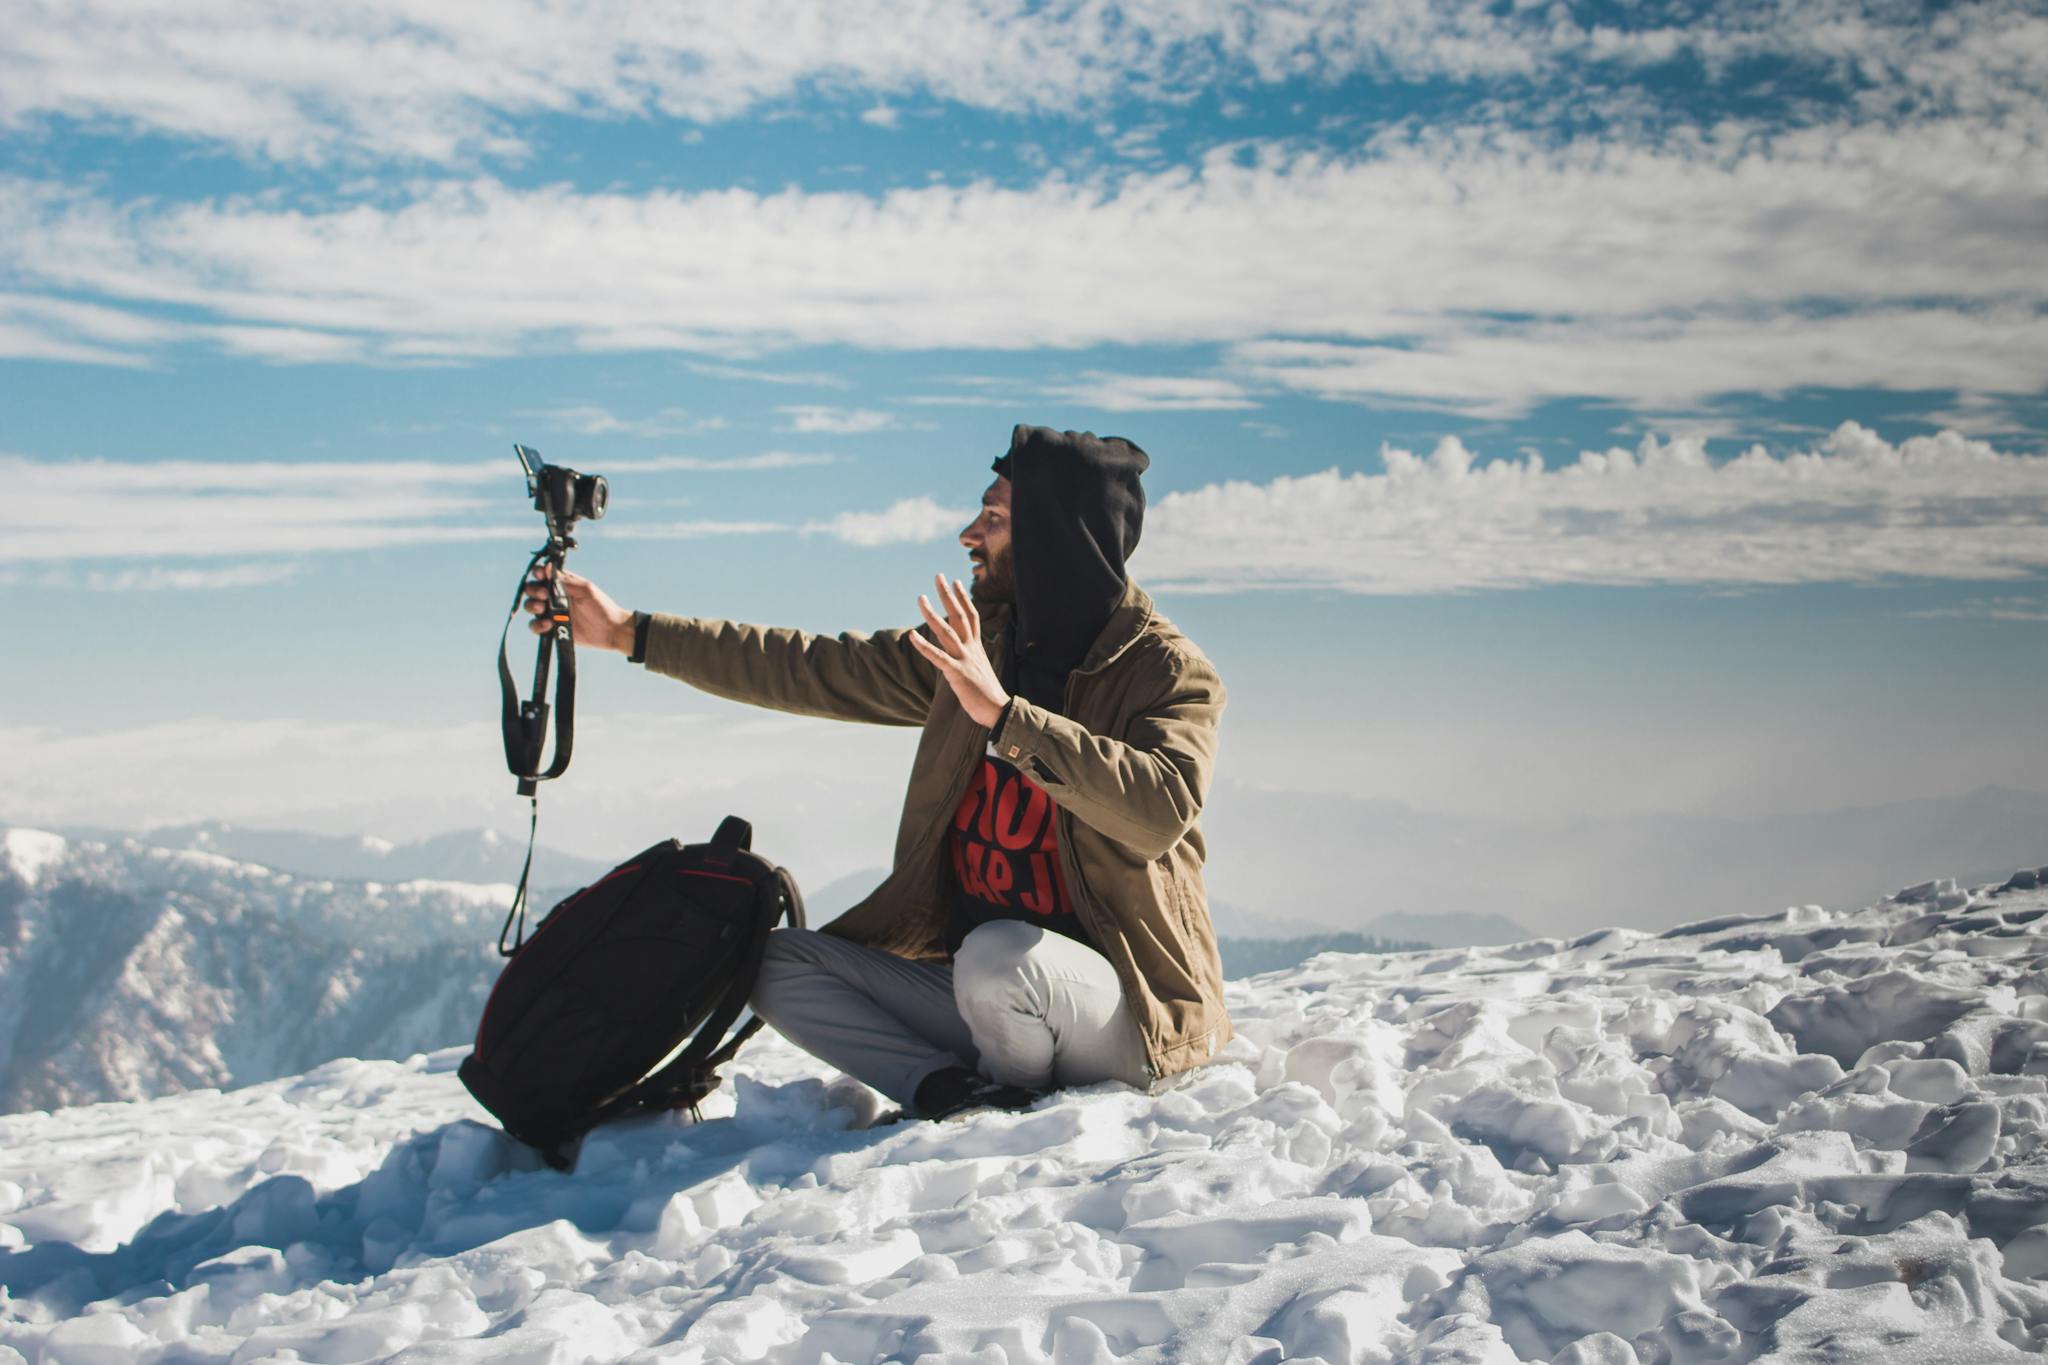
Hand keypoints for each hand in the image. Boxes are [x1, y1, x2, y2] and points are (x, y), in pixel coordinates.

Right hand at [524, 563, 635, 652]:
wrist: (610, 630)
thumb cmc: (601, 606)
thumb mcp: (585, 589)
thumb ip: (565, 580)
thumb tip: (547, 567)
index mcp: (562, 584)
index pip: (542, 574)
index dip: (537, 573)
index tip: (540, 575)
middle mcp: (554, 597)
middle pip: (532, 590)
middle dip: (533, 590)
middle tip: (544, 595)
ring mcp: (551, 612)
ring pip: (531, 607)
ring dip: (532, 606)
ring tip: (542, 609)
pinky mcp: (551, 629)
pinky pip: (535, 626)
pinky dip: (537, 625)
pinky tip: (548, 625)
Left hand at [909, 573, 1009, 727]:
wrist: (998, 710)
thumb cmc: (987, 692)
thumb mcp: (979, 668)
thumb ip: (969, 656)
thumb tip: (963, 652)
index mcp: (976, 646)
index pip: (971, 616)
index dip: (963, 598)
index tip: (955, 582)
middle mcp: (971, 648)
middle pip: (959, 615)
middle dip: (948, 595)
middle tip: (938, 576)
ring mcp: (964, 659)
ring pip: (946, 631)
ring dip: (931, 613)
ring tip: (920, 597)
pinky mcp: (956, 673)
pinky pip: (937, 657)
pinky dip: (924, 646)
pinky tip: (911, 635)